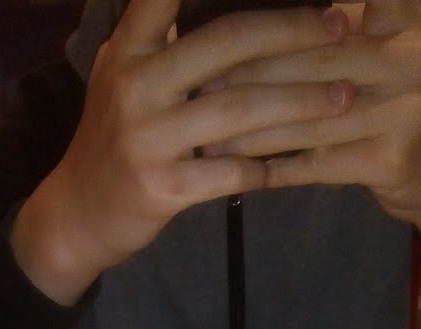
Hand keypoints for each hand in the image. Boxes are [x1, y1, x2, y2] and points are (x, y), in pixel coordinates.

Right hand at [12, 0, 346, 301]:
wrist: (77, 215)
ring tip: (344, 97)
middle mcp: (135, 86)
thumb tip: (212, 10)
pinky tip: (300, 161)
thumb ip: (158, 39)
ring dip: (299, 102)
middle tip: (341, 27)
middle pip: (226, 42)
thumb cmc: (114, 140)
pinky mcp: (162, 188)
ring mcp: (147, 139)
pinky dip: (269, 167)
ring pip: (239, 110)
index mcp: (128, 50)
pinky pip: (232, 172)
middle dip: (291, 31)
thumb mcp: (120, 77)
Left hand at [202, 0, 420, 267]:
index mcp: (401, 15)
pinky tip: (240, 172)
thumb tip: (253, 24)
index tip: (227, 38)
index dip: (282, 23)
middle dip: (249, 77)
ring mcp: (407, 109)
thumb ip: (337, 21)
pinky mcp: (393, 159)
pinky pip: (318, 162)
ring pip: (310, 118)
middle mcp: (412, 55)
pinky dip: (276, 167)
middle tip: (199, 86)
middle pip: (312, 63)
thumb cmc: (391, 100)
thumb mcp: (380, 43)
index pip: (331, 12)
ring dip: (252, 131)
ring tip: (207, 136)